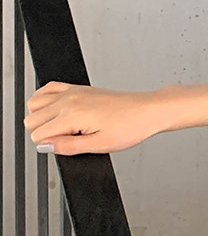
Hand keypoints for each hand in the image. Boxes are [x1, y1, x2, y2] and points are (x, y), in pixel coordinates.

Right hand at [24, 82, 162, 156]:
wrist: (147, 110)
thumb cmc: (130, 126)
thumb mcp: (99, 145)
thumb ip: (67, 147)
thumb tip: (44, 146)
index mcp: (72, 115)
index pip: (38, 134)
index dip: (48, 145)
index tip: (63, 147)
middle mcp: (69, 100)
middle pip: (31, 119)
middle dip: (42, 133)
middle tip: (64, 140)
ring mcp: (72, 91)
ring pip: (34, 104)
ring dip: (41, 118)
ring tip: (61, 128)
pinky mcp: (77, 87)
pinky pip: (47, 89)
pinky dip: (44, 100)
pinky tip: (56, 112)